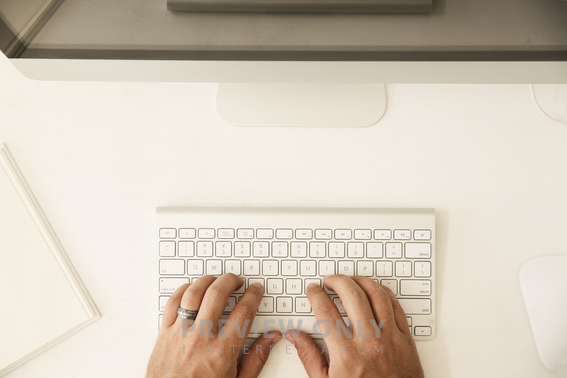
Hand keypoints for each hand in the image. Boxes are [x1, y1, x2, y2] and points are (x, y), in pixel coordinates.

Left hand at [147, 274, 281, 377]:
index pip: (243, 312)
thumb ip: (256, 358)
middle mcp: (200, 339)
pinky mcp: (164, 334)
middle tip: (237, 280)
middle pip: (217, 295)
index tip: (255, 290)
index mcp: (222, 352)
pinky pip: (173, 303)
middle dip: (231, 281)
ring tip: (216, 281)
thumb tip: (272, 338)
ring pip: (193, 293)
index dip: (253, 296)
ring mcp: (180, 334)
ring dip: (207, 281)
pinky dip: (183, 291)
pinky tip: (191, 289)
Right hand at [286, 275, 423, 377]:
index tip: (313, 291)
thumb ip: (310, 357)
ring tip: (351, 281)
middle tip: (329, 281)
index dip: (316, 295)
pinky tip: (374, 291)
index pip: (326, 312)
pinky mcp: (406, 340)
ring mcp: (391, 339)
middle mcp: (370, 343)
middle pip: (352, 295)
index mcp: (347, 355)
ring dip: (361, 281)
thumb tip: (296, 337)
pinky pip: (396, 306)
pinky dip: (383, 293)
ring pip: (377, 295)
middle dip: (337, 281)